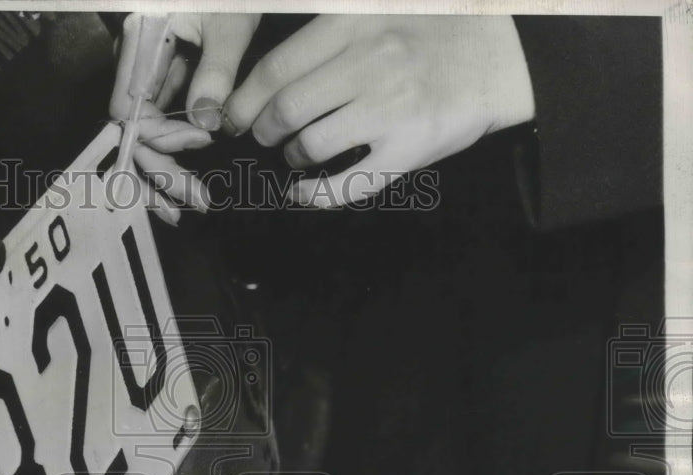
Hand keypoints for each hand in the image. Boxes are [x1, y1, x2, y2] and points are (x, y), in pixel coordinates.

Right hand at [109, 14, 252, 222]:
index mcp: (139, 40)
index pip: (129, 108)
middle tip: (192, 202)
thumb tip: (207, 126)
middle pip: (131, 126)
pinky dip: (176, 142)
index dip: (156, 140)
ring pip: (145, 125)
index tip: (196, 151)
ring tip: (192, 199)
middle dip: (158, 168)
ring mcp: (146, 63)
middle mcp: (134, 55)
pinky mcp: (165, 67)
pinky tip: (190, 171)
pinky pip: (162, 113)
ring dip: (166, 164)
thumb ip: (216, 73)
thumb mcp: (230, 24)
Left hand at [221, 15, 535, 206]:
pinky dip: (314, 195)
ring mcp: (390, 108)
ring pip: (310, 145)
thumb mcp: (376, 10)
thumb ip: (327, 30)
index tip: (233, 115)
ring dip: (291, 156)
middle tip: (263, 135)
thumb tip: (267, 76)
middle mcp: (369, 63)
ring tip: (296, 154)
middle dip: (262, 130)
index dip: (244, 100)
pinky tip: (302, 193)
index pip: (276, 69)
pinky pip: (347, 184)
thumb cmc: (430, 32)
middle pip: (286, 109)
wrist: (501, 56)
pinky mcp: (410, 147)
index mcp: (354, 23)